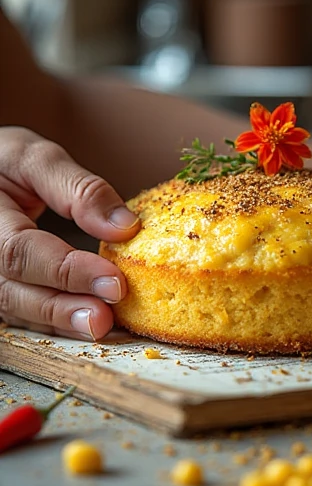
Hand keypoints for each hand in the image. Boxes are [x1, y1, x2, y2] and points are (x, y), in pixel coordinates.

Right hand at [0, 127, 138, 339]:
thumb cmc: (6, 162)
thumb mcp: (37, 158)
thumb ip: (79, 189)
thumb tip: (126, 227)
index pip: (21, 252)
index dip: (68, 271)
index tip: (114, 282)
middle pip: (14, 293)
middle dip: (63, 309)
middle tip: (107, 318)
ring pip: (19, 310)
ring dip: (63, 322)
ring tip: (104, 326)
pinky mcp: (2, 286)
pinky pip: (25, 312)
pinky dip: (58, 321)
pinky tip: (90, 323)